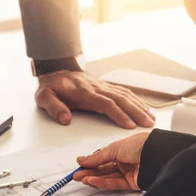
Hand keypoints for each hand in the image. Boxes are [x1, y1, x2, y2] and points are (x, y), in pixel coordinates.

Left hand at [35, 71, 155, 128]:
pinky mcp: (104, 86)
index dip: (118, 114)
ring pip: (125, 95)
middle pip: (121, 99)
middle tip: (147, 124)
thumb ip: (54, 107)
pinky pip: (123, 92)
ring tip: (151, 118)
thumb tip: (65, 119)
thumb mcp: (44, 97)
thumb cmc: (51, 86)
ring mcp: (102, 86)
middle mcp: (96, 88)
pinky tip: (144, 107)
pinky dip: (135, 99)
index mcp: (84, 92)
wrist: (55, 70)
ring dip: (139, 106)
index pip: (105, 103)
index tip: (128, 124)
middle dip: (136, 112)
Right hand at [73, 132, 150, 190]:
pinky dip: (103, 183)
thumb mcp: (114, 148)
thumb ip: (97, 157)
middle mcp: (127, 160)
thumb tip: (82, 159)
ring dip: (94, 178)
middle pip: (104, 168)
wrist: (159, 155)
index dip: (91, 162)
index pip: (103, 158)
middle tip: (77, 175)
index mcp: (123, 149)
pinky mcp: (133, 183)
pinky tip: (93, 181)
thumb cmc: (143, 145)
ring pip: (108, 177)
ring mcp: (130, 172)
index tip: (80, 165)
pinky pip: (115, 184)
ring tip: (82, 178)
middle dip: (90, 171)